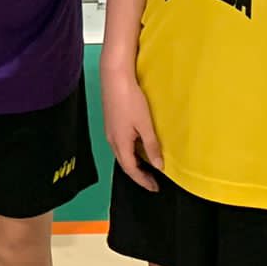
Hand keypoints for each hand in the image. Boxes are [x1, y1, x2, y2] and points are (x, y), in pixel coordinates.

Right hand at [102, 63, 163, 190]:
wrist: (114, 77)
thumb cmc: (130, 100)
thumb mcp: (145, 125)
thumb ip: (151, 147)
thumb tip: (158, 166)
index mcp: (120, 143)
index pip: (131, 169)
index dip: (143, 180)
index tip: (155, 188)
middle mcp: (111, 139)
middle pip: (124, 163)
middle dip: (137, 175)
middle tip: (152, 181)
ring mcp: (109, 130)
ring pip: (121, 154)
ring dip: (133, 163)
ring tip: (147, 167)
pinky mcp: (110, 122)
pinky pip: (119, 144)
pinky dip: (129, 152)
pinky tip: (138, 147)